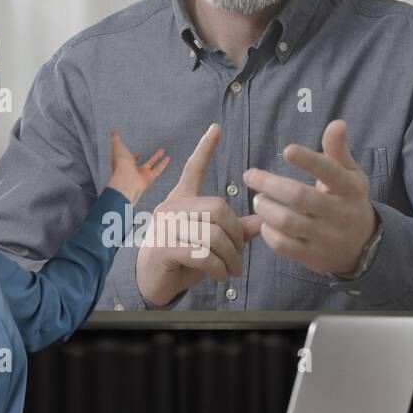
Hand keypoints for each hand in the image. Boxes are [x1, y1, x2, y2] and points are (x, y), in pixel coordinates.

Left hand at [106, 130, 169, 203]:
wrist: (127, 179)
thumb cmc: (120, 164)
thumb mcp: (117, 146)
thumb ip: (116, 138)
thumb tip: (114, 131)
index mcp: (122, 163)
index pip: (128, 159)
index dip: (131, 156)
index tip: (137, 153)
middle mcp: (131, 170)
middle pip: (139, 163)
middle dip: (146, 159)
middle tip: (148, 152)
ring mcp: (141, 174)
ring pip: (151, 164)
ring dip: (156, 157)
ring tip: (162, 149)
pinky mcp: (150, 178)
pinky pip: (158, 170)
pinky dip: (163, 164)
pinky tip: (168, 158)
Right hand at [136, 123, 251, 304]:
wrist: (151, 284)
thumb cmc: (181, 261)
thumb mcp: (210, 244)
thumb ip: (233, 231)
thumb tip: (261, 221)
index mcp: (181, 200)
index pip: (193, 169)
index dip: (205, 148)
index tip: (216, 128)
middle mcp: (171, 207)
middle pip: (218, 208)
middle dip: (237, 234)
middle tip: (240, 254)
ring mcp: (165, 227)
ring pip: (214, 235)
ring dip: (231, 257)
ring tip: (234, 270)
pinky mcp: (164, 247)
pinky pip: (204, 255)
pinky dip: (219, 268)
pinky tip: (221, 276)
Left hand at [240, 119, 377, 276]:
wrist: (362, 247)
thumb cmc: (349, 201)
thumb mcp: (350, 175)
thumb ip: (339, 151)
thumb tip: (337, 123)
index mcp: (349, 188)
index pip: (329, 171)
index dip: (308, 160)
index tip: (287, 150)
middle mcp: (339, 213)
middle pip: (299, 196)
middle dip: (269, 184)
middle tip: (251, 176)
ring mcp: (326, 237)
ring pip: (287, 221)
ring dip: (265, 208)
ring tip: (258, 200)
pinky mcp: (313, 256)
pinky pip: (284, 245)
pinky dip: (268, 232)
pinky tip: (265, 222)